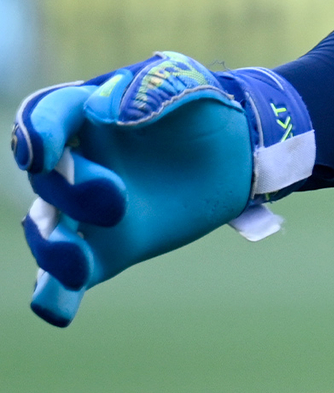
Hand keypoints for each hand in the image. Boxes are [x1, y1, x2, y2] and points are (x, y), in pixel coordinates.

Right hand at [12, 53, 312, 325]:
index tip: (39, 153)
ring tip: (76, 266)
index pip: (46, 116)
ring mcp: (87, 211)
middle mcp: (75, 162)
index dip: (37, 133)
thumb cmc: (201, 102)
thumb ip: (148, 90)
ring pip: (50, 231)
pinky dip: (56, 294)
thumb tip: (104, 107)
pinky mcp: (107, 249)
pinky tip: (55, 311)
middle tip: (117, 199)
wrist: (236, 147)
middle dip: (73, 190)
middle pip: (50, 179)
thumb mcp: (184, 81)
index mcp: (86, 110)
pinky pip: (70, 276)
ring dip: (52, 250)